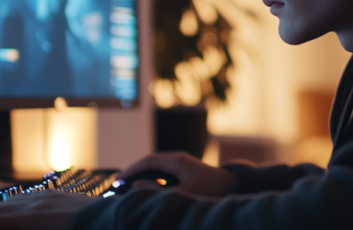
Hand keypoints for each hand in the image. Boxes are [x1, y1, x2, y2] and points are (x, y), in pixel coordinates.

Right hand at [0, 190, 96, 229]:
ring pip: (18, 200)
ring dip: (1, 208)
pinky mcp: (63, 195)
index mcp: (34, 216)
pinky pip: (34, 196)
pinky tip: (19, 206)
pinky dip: (19, 202)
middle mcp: (40, 202)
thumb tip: (8, 224)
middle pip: (4, 208)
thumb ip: (22, 227)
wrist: (113, 221)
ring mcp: (52, 196)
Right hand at [119, 151, 236, 196]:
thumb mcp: (184, 192)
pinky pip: (165, 171)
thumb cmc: (211, 191)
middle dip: (135, 172)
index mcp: (176, 161)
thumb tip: (138, 185)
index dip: (131, 170)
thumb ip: (159, 191)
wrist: (234, 186)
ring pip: (157, 166)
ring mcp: (183, 164)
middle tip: (121, 185)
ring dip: (144, 174)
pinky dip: (154, 177)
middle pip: (150, 162)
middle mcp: (178, 159)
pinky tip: (151, 188)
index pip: (147, 161)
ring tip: (132, 187)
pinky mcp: (188, 170)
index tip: (118, 181)